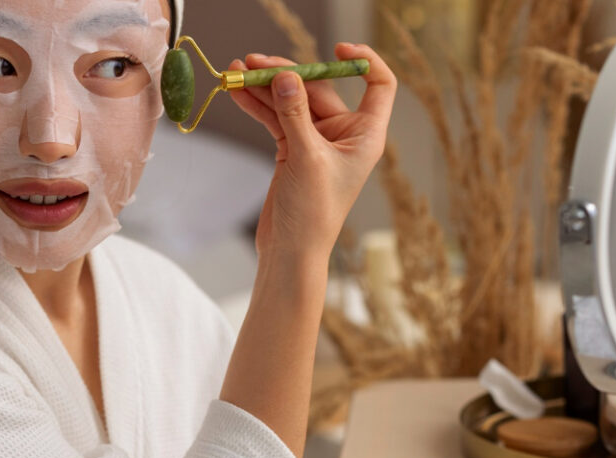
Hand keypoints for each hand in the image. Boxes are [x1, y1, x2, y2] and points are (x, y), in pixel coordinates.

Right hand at [228, 43, 396, 263]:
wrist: (291, 252)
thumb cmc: (313, 214)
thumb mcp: (306, 158)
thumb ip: (295, 113)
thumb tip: (284, 76)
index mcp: (365, 135)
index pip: (378, 85)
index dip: (362, 60)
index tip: (337, 47)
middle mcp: (344, 135)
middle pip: (320, 88)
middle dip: (286, 73)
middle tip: (255, 63)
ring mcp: (317, 141)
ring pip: (292, 102)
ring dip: (265, 87)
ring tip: (237, 72)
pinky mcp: (293, 150)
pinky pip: (276, 118)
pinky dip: (258, 106)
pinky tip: (238, 92)